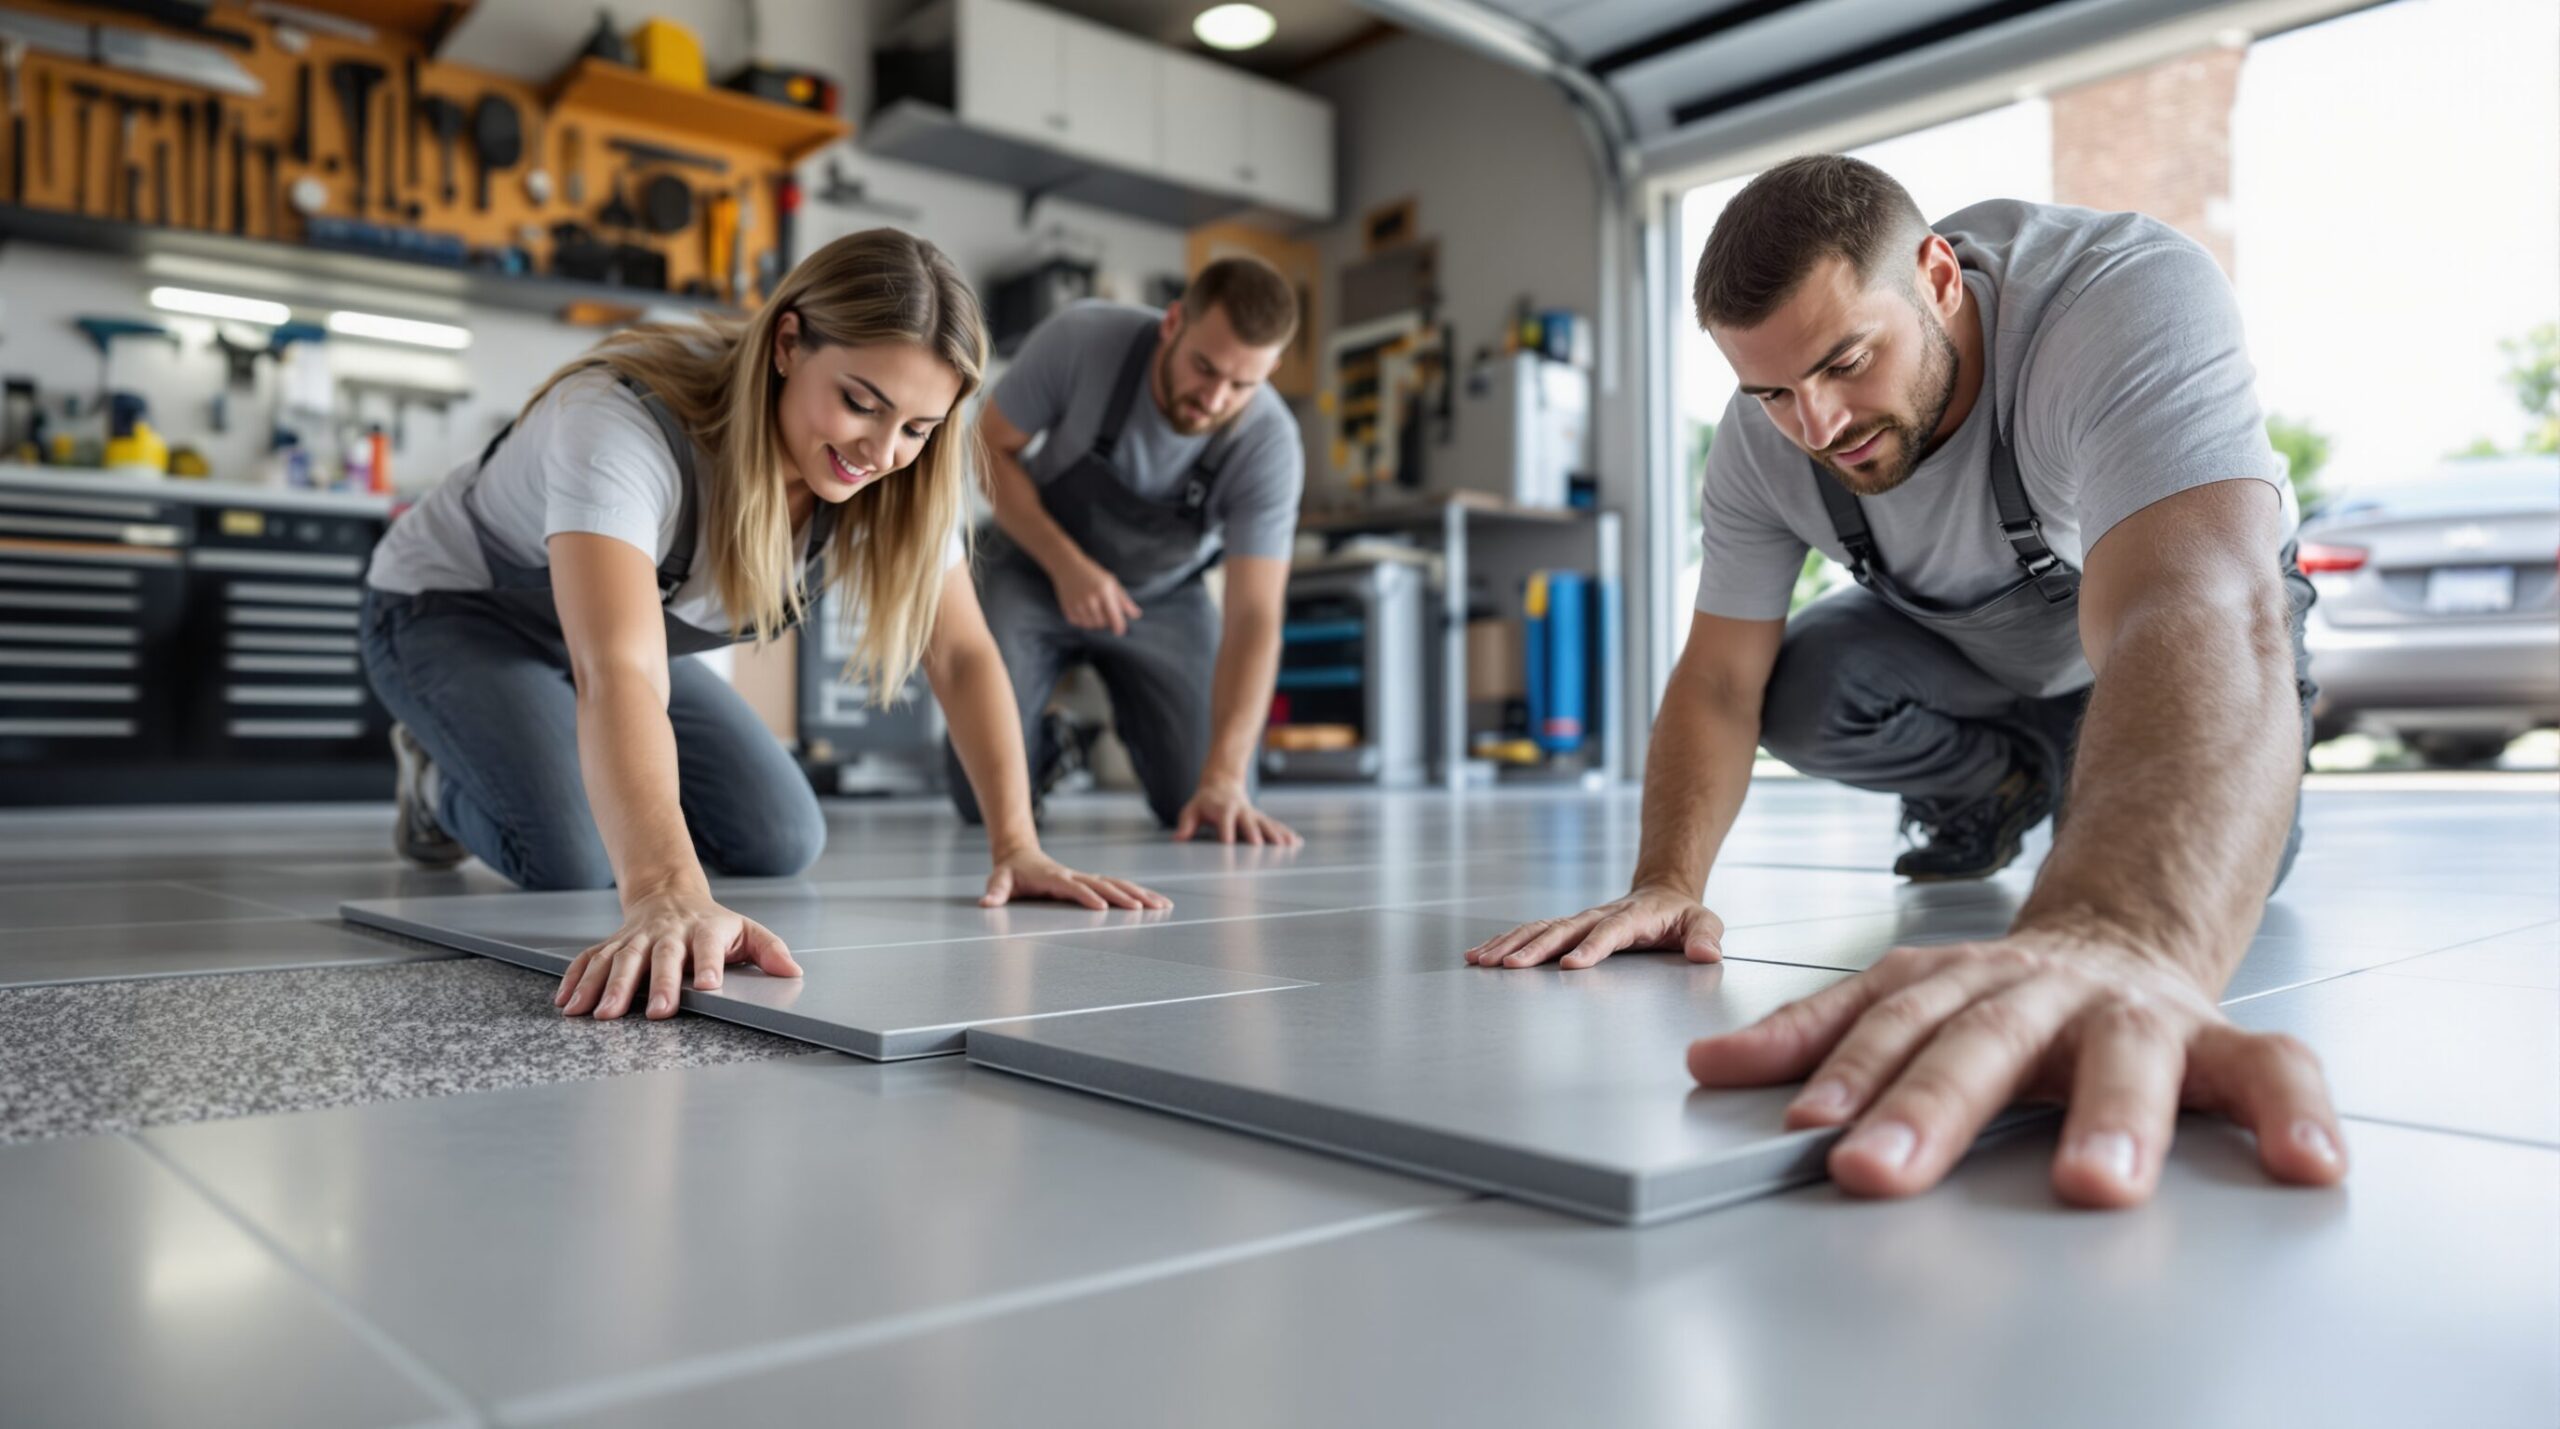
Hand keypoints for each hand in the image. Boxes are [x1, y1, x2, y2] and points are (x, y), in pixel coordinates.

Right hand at [555, 888, 803, 1020]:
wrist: (670, 895)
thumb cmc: (713, 924)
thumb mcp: (746, 931)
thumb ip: (769, 950)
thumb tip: (792, 971)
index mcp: (704, 930)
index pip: (709, 946)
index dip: (709, 964)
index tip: (709, 986)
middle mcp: (667, 933)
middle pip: (660, 957)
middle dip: (656, 984)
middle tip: (655, 1012)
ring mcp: (636, 938)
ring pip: (619, 959)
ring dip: (606, 986)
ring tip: (597, 1014)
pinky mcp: (612, 944)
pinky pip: (590, 959)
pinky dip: (576, 979)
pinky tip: (567, 1002)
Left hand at [981, 846, 1170, 910]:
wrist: (1020, 854)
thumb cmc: (1010, 872)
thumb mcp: (998, 881)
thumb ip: (994, 892)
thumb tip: (986, 903)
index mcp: (1055, 878)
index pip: (1074, 888)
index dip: (1087, 897)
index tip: (1103, 908)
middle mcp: (1075, 876)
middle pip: (1104, 885)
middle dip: (1124, 897)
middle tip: (1143, 909)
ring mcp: (1086, 878)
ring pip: (1118, 884)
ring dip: (1140, 894)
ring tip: (1163, 905)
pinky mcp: (1093, 882)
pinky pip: (1119, 886)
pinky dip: (1139, 893)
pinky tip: (1158, 902)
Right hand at [1052, 557, 1142, 635]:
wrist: (1067, 566)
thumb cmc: (1093, 573)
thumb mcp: (1111, 582)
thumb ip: (1124, 600)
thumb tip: (1137, 615)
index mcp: (1104, 591)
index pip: (1114, 616)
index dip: (1119, 627)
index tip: (1120, 631)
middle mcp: (1090, 599)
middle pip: (1103, 623)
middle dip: (1106, 621)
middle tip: (1104, 611)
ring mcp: (1077, 605)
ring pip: (1091, 625)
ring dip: (1096, 622)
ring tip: (1095, 610)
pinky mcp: (1068, 609)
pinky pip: (1079, 623)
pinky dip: (1084, 621)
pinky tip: (1084, 610)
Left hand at [1172, 780, 1301, 846]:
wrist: (1222, 784)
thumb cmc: (1204, 803)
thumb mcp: (1191, 810)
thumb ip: (1186, 824)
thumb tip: (1178, 839)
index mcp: (1223, 810)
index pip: (1225, 824)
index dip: (1227, 834)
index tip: (1230, 846)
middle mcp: (1241, 811)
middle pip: (1249, 824)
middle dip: (1254, 836)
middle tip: (1259, 848)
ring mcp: (1253, 814)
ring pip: (1267, 825)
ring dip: (1276, 835)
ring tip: (1287, 846)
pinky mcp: (1261, 818)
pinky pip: (1275, 826)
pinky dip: (1285, 834)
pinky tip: (1296, 843)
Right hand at [1463, 884, 1724, 968]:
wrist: (1661, 892)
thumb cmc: (1681, 915)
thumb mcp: (1704, 922)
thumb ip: (1706, 937)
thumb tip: (1706, 954)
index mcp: (1633, 917)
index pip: (1610, 932)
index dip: (1590, 947)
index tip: (1570, 965)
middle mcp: (1599, 915)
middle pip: (1562, 930)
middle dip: (1534, 949)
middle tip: (1509, 967)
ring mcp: (1579, 920)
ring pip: (1540, 929)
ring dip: (1511, 945)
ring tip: (1483, 960)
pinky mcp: (1566, 928)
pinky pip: (1532, 932)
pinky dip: (1505, 942)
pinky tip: (1480, 955)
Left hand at [1686, 927, 2348, 1206]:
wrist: (2122, 929)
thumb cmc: (2004, 995)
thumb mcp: (1908, 995)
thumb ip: (1820, 1033)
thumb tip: (1713, 1069)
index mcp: (1962, 985)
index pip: (1893, 1028)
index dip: (1848, 1072)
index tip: (1813, 1130)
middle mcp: (2044, 994)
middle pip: (1983, 1046)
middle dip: (1932, 1109)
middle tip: (1883, 1169)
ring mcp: (2134, 1016)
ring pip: (2128, 1060)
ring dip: (2115, 1121)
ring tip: (2098, 1185)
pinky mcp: (2218, 1042)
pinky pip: (2270, 1069)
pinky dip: (2294, 1111)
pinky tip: (2310, 1162)